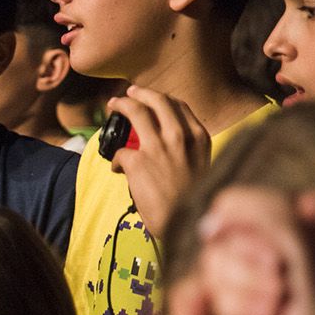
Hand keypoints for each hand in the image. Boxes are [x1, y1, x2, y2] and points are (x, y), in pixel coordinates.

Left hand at [106, 85, 210, 235]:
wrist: (188, 221)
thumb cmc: (195, 198)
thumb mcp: (202, 166)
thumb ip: (187, 150)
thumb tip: (168, 146)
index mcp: (199, 137)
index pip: (179, 106)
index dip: (161, 99)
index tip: (151, 98)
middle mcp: (180, 136)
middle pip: (157, 101)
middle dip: (140, 93)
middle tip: (127, 94)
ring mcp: (158, 146)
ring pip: (135, 112)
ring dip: (121, 105)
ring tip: (112, 106)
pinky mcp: (138, 161)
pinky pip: (120, 152)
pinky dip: (116, 160)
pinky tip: (118, 169)